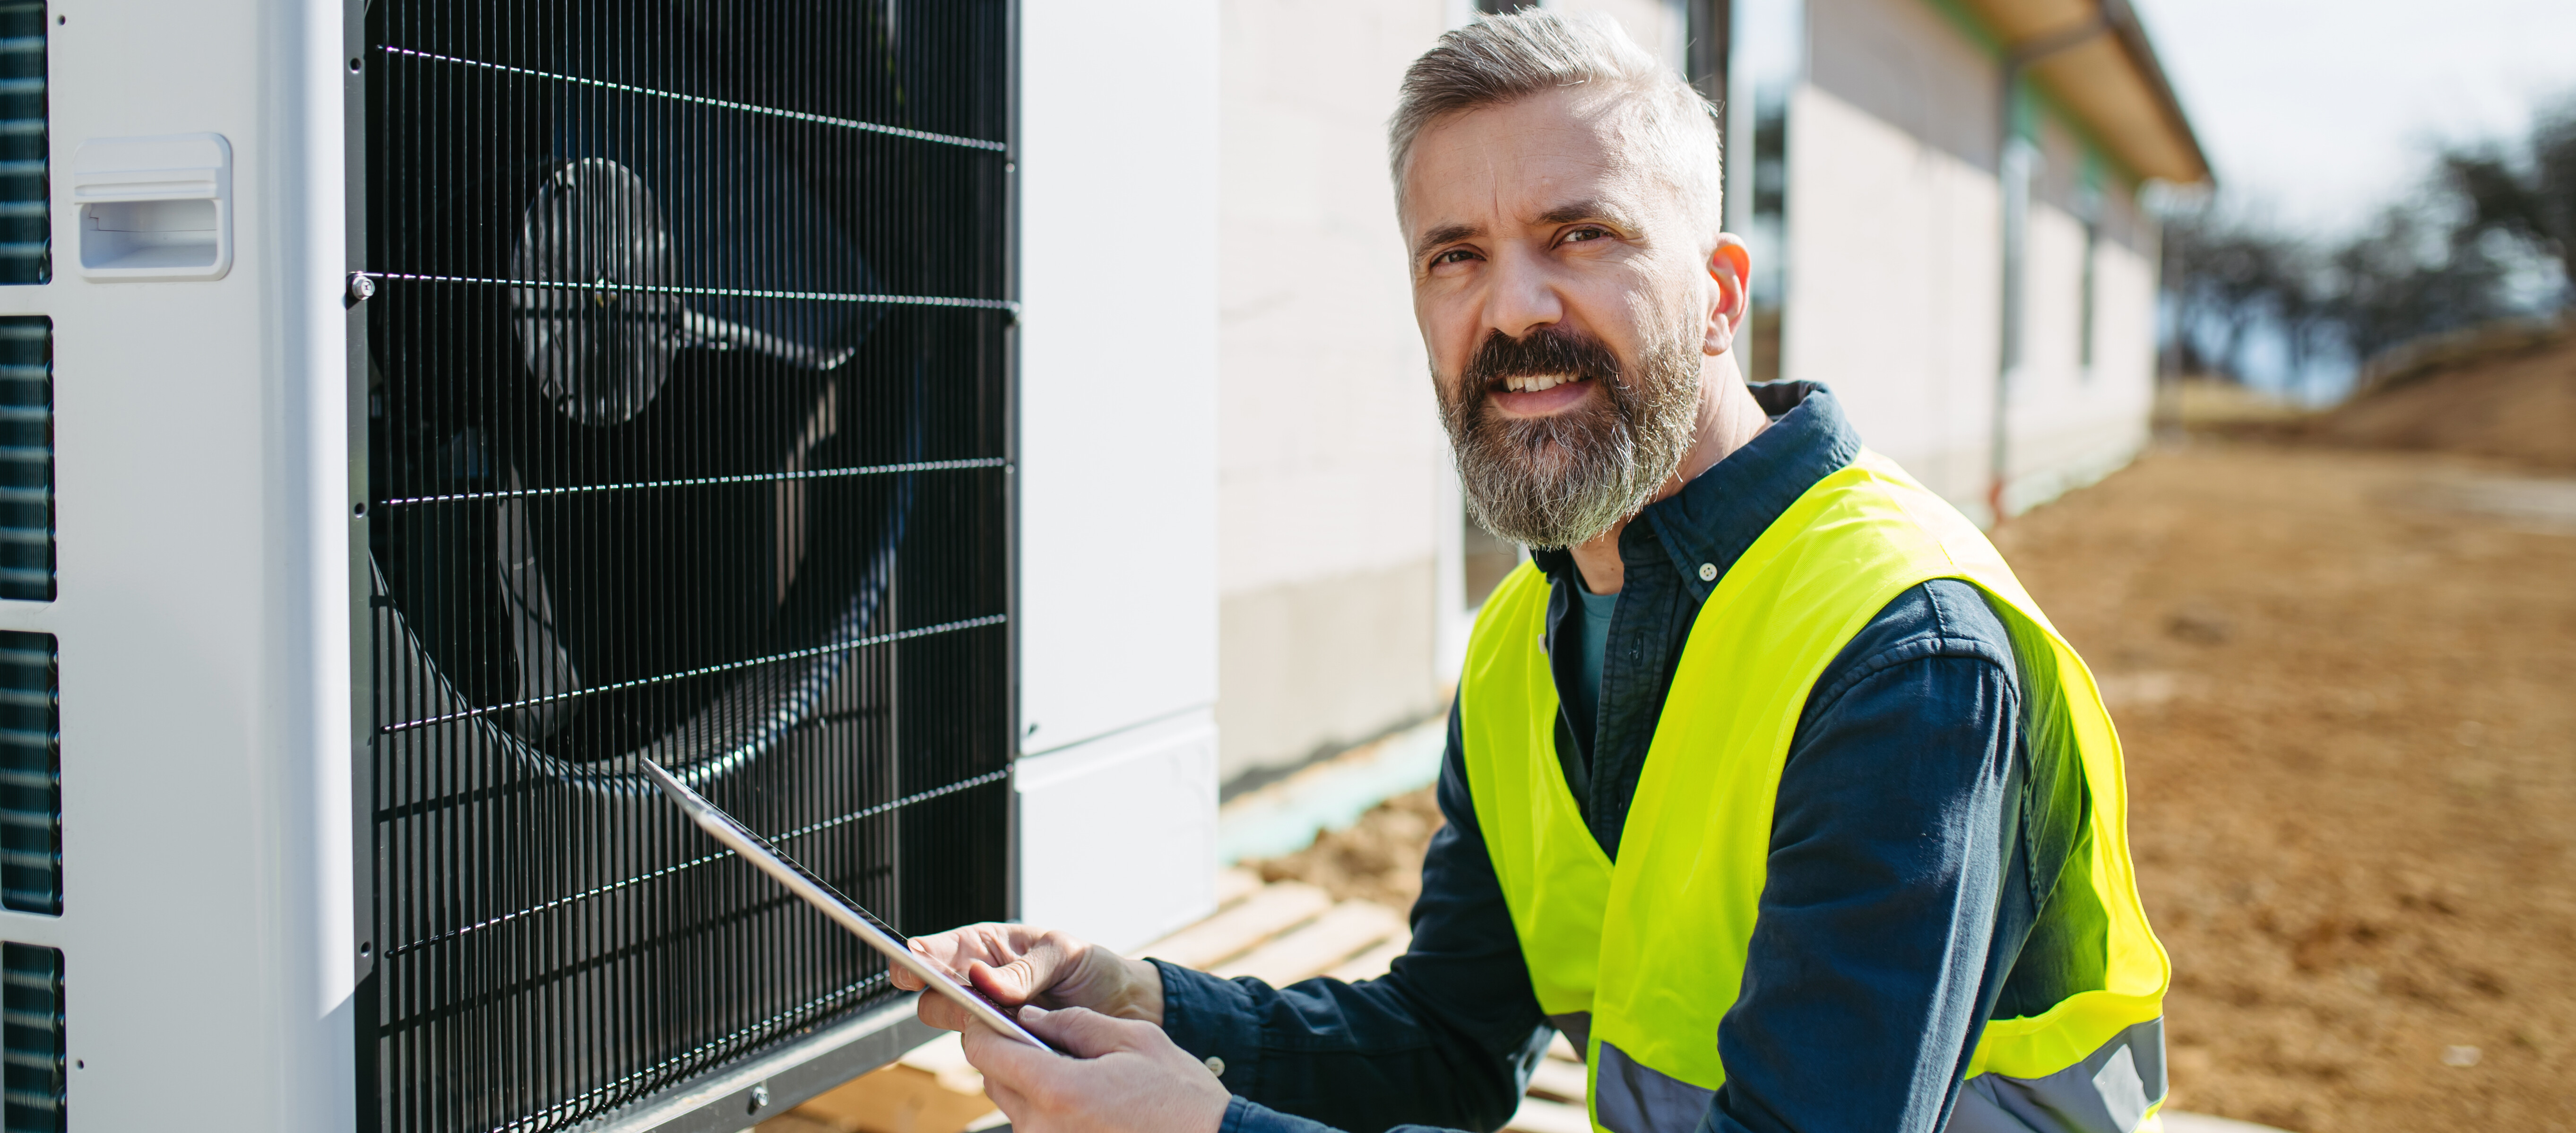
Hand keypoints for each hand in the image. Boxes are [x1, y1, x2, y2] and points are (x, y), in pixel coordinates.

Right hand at [890, 922, 1165, 1030]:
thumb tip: (985, 979)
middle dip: (944, 1000)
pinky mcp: (1006, 1051)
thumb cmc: (1089, 969)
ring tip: (1019, 1020)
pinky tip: (1030, 1043)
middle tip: (970, 999)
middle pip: (934, 999)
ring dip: (981, 1029)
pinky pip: (989, 1059)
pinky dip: (1004, 1053)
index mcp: (986, 949)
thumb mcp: (1062, 954)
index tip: (910, 961)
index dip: (917, 956)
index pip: (938, 952)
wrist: (1123, 1006)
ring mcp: (990, 1022)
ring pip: (960, 1032)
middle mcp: (979, 987)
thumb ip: (1024, 969)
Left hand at [962, 1005, 1229, 1132]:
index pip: (985, 1051)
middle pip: (994, 1079)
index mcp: (1058, 1090)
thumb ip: (1075, 1023)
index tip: (995, 1014)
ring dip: (1033, 1083)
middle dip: (1013, 1053)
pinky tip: (1089, 1101)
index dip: (985, 1026)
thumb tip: (1031, 1017)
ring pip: (1015, 1105)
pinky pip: (1036, 1127)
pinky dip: (1050, 1109)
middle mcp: (1042, 1128)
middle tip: (1051, 1040)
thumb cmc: (1181, 1097)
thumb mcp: (1134, 1040)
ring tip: (1082, 1073)